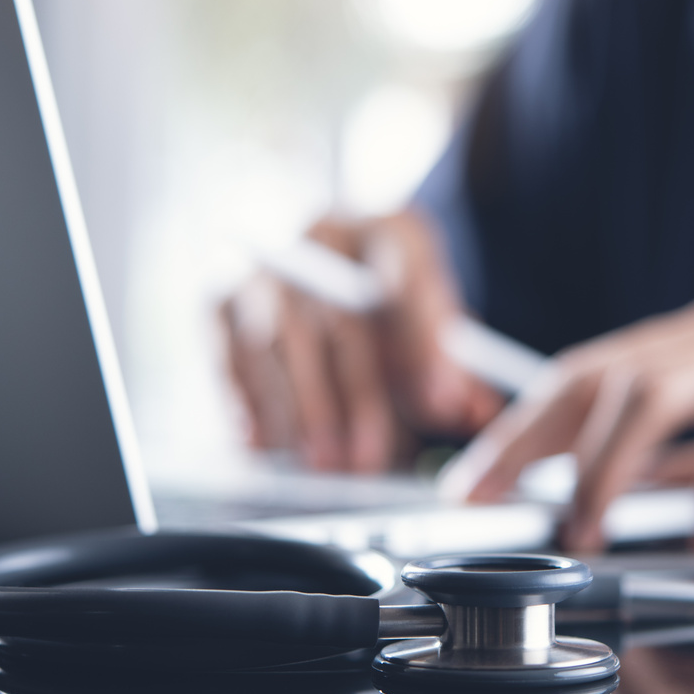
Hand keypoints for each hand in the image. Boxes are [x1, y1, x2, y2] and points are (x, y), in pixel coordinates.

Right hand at [219, 210, 502, 471]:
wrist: (331, 261)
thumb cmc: (390, 300)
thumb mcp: (434, 320)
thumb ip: (453, 364)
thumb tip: (472, 413)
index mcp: (390, 230)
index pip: (410, 279)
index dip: (427, 344)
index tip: (444, 403)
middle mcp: (323, 235)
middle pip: (340, 317)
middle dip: (358, 395)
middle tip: (371, 456)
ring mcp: (268, 265)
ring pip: (278, 340)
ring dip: (302, 410)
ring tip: (327, 463)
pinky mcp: (221, 297)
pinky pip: (231, 356)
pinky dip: (248, 404)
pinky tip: (268, 444)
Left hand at [442, 286, 693, 550]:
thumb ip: (692, 463)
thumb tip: (616, 502)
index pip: (584, 371)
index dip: (517, 424)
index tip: (469, 482)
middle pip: (602, 375)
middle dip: (534, 443)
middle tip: (492, 508)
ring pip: (662, 393)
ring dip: (610, 467)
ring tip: (586, 531)